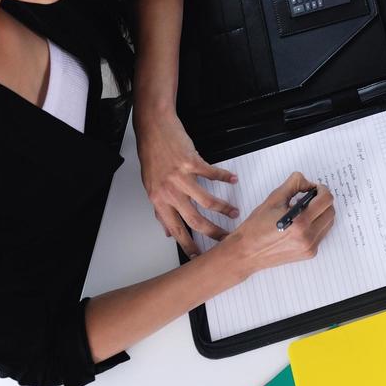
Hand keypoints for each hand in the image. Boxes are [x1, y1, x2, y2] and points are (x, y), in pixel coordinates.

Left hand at [136, 110, 238, 256]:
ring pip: (207, 201)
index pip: (175, 229)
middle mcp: (170, 191)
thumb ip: (160, 209)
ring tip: (234, 213)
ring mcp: (181, 177)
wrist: (154, 128)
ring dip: (224, 209)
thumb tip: (166, 229)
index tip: (198, 256)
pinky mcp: (192, 162)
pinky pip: (212, 173)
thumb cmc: (152, 156)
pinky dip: (225, 177)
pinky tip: (232, 180)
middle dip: (213, 233)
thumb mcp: (151, 186)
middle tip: (224, 239)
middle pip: (195, 220)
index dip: (187, 245)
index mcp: (159, 200)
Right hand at [223, 172, 335, 276]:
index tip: (314, 188)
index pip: (326, 200)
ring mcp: (310, 247)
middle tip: (309, 197)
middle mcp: (308, 237)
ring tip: (304, 210)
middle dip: (322, 201)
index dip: (321, 190)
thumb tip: (308, 183)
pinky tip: (301, 223)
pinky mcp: (309, 253)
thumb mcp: (274, 198)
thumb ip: (294, 184)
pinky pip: (321, 234)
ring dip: (321, 213)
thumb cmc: (256, 227)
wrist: (246, 252)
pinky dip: (316, 225)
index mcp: (300, 223)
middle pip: (330, 211)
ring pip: (328, 223)